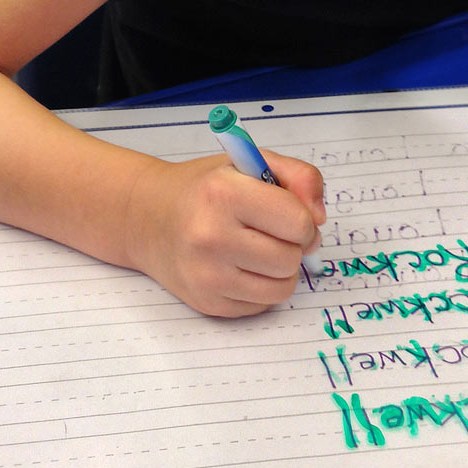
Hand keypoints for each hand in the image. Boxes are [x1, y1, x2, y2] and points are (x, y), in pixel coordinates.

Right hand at [124, 150, 324, 316]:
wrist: (147, 217)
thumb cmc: (206, 187)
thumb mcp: (251, 162)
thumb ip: (299, 177)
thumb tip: (319, 218)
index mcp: (224, 193)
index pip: (298, 221)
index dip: (305, 219)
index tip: (293, 214)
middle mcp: (211, 236)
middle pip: (291, 258)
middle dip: (293, 244)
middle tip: (273, 231)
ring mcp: (206, 274)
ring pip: (282, 288)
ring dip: (281, 269)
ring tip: (260, 248)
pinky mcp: (207, 303)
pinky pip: (262, 306)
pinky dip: (262, 287)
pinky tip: (242, 265)